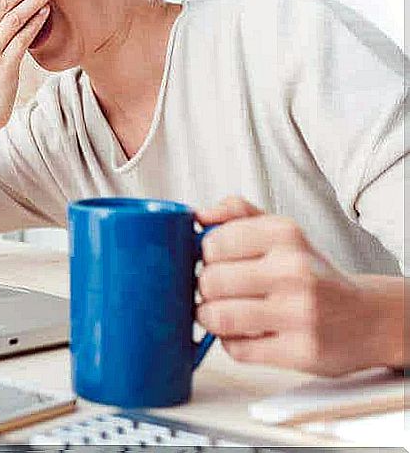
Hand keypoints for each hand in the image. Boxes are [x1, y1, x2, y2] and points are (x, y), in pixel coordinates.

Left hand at [195, 195, 390, 375]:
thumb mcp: (282, 233)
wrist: (366, 318)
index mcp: (286, 235)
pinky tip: (248, 333)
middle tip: (217, 290)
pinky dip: (232, 342)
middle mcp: (295, 270)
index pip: (213, 243)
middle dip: (205, 288)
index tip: (215, 261)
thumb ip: (237, 214)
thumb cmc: (312, 274)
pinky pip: (237, 349)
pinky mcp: (300, 351)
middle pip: (210, 281)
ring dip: (210, 317)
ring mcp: (300, 313)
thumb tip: (199, 216)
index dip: (205, 256)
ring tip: (223, 312)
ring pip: (218, 316)